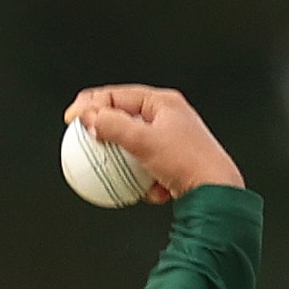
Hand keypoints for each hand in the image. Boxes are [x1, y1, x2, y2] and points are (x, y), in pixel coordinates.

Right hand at [63, 86, 245, 200]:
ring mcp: (173, 142)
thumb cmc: (185, 161)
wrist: (217, 193)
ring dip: (123, 161)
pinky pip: (148, 168)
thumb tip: (89, 118)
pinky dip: (144, 180)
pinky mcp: (175, 166)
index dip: (91, 104)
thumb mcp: (143, 141)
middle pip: (124, 120)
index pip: (117, 95)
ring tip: (111, 172)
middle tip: (83, 141)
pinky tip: (147, 192)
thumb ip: (113, 126)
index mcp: (164, 103)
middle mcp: (170, 118)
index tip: (71, 120)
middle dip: (104, 132)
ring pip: (134, 147)